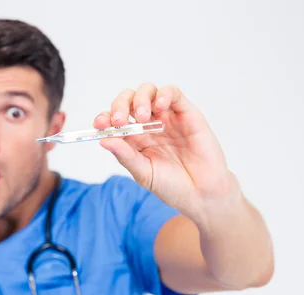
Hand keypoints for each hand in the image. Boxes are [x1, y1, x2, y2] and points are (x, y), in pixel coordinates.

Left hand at [96, 83, 238, 221]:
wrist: (202, 194)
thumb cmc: (173, 186)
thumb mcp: (143, 173)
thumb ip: (125, 155)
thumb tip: (103, 140)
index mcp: (134, 139)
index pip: (114, 120)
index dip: (105, 118)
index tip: (100, 124)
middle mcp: (148, 125)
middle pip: (128, 101)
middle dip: (120, 105)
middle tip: (120, 120)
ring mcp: (167, 118)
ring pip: (148, 92)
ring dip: (140, 99)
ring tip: (142, 116)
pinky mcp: (186, 113)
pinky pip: (173, 93)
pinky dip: (163, 94)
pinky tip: (160, 107)